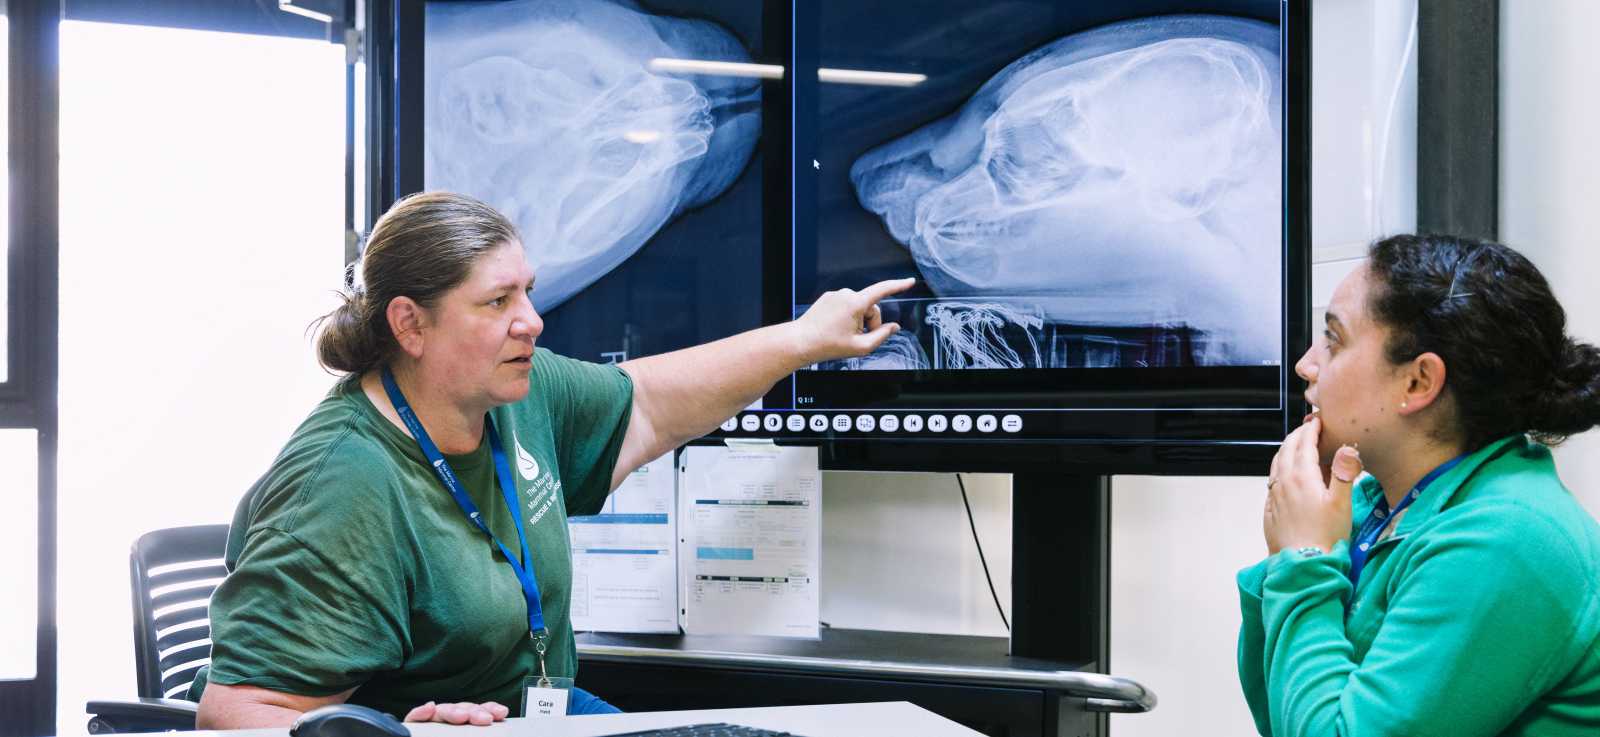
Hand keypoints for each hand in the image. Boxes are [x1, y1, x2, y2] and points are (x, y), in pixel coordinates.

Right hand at [403, 701, 508, 725]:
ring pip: (441, 711)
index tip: (501, 713)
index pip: (477, 712)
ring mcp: (430, 723)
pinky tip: (429, 708)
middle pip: (461, 710)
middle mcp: (448, 721)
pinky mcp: (411, 726)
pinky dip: (420, 712)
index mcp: (464, 724)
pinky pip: (413, 718)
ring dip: (452, 711)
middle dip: (474, 712)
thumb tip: (496, 719)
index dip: (489, 709)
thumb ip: (479, 734)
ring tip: (461, 716)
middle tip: (485, 719)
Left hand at [790, 278, 915, 363]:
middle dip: (870, 322)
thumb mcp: (861, 346)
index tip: (910, 281)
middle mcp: (845, 294)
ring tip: (844, 334)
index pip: (883, 290)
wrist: (801, 342)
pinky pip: (846, 306)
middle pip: (870, 307)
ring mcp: (835, 295)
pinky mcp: (828, 298)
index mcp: (855, 303)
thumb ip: (882, 336)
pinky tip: (836, 328)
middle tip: (858, 338)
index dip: (899, 285)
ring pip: (858, 307)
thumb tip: (894, 327)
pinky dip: (846, 317)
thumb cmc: (827, 345)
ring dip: (857, 321)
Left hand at [1263, 416, 1362, 554]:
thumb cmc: (1326, 536)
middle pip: (1286, 450)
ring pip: (1276, 464)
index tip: (1317, 420)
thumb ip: (1344, 474)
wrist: (1302, 565)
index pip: (1303, 444)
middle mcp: (1283, 483)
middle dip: (1297, 436)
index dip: (1311, 430)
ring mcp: (1274, 497)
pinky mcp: (1270, 510)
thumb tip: (1346, 448)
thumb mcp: (1342, 504)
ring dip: (1286, 451)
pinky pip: (1272, 482)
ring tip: (1296, 446)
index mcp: (1301, 477)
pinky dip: (1280, 470)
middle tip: (1307, 428)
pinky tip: (1287, 476)